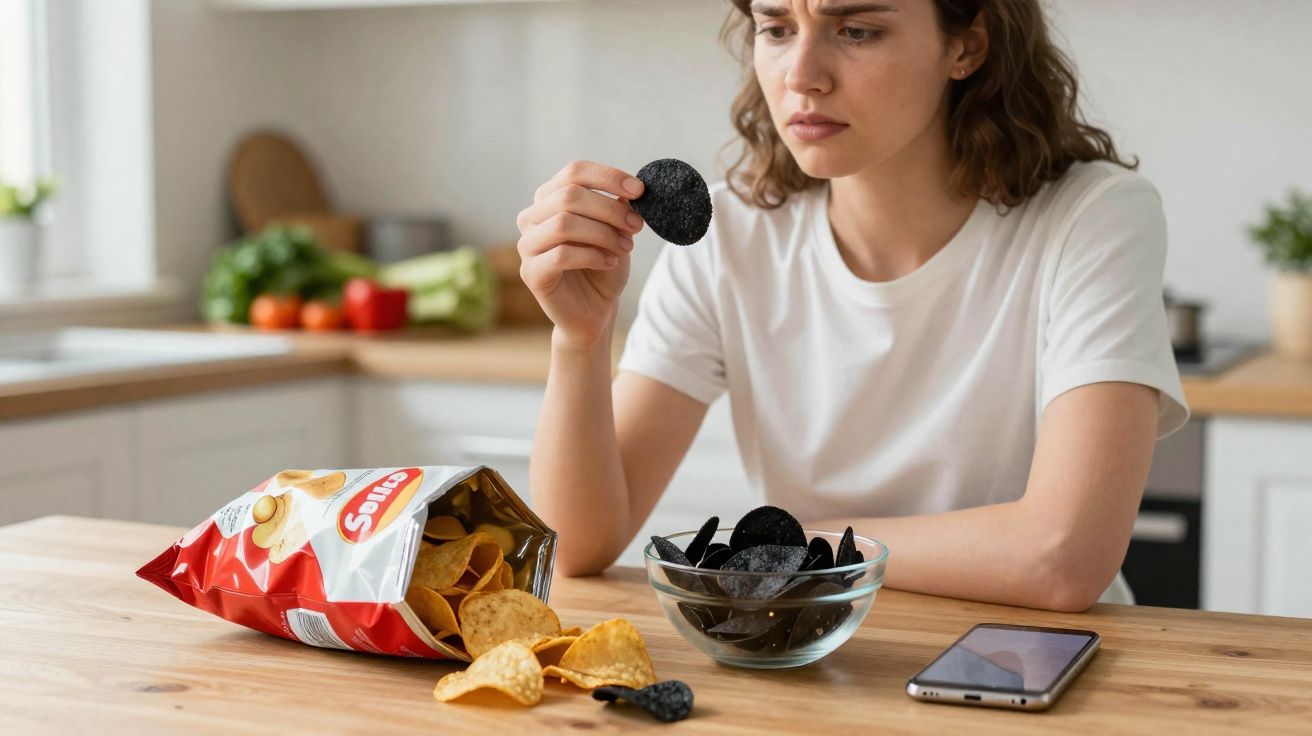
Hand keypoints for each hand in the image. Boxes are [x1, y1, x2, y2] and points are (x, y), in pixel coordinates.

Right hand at [516, 160, 644, 346]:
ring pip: (563, 223)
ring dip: (603, 233)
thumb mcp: (617, 231)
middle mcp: (531, 217)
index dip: (608, 177)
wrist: (595, 310)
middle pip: (569, 195)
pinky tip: (610, 262)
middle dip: (610, 209)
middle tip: (636, 226)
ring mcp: (527, 245)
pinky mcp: (531, 273)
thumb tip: (630, 191)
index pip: (575, 172)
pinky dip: (592, 256)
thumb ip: (618, 207)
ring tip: (625, 247)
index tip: (639, 190)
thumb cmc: (603, 266)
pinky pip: (561, 255)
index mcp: (550, 198)